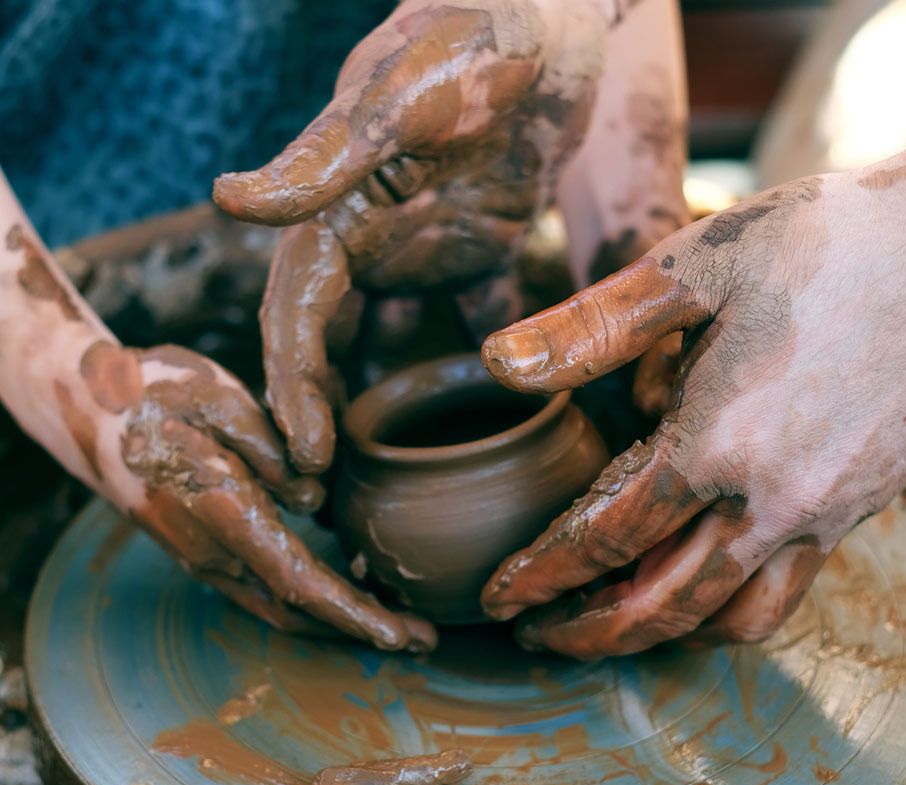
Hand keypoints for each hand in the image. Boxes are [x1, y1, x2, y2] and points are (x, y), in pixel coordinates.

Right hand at [0, 172, 434, 652]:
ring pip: (283, 608)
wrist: (90, 413)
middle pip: (299, 611)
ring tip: (398, 623)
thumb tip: (313, 499)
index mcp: (221, 510)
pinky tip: (348, 587)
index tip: (400, 634)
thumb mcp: (214, 397)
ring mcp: (207, 559)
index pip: (299, 580)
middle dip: (362, 630)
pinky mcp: (208, 553)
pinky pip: (267, 591)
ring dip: (340, 623)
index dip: (353, 613)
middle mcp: (213, 550)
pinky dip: (313, 602)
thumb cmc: (156, 393)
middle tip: (424, 640)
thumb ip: (268, 448)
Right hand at [213, 0, 614, 473]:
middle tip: (330, 497)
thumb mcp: (402, 90)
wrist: (559, 10)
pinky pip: (469, 325)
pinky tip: (488, 426)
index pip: (298, 312)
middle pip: (331, 345)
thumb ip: (325, 154)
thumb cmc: (481, 29)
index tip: (303, 457)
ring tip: (394, 485)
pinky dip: (473, 373)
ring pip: (392, 344)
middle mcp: (373, 237)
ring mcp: (425, 249)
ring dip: (387, 410)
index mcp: (338, 205)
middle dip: (323, 417)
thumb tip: (227, 201)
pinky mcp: (480, 251)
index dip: (292, 385)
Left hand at [478, 133, 905, 657]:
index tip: (500, 602)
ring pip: (732, 620)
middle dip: (589, 633)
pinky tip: (702, 584)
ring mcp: (826, 512)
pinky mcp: (864, 507)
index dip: (542, 577)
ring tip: (616, 627)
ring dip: (664, 638)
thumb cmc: (819, 242)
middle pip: (662, 607)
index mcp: (717, 442)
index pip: (606, 540)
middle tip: (537, 638)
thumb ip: (589, 326)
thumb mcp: (691, 268)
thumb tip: (497, 362)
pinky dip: (731, 611)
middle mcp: (773, 499)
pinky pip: (787, 591)